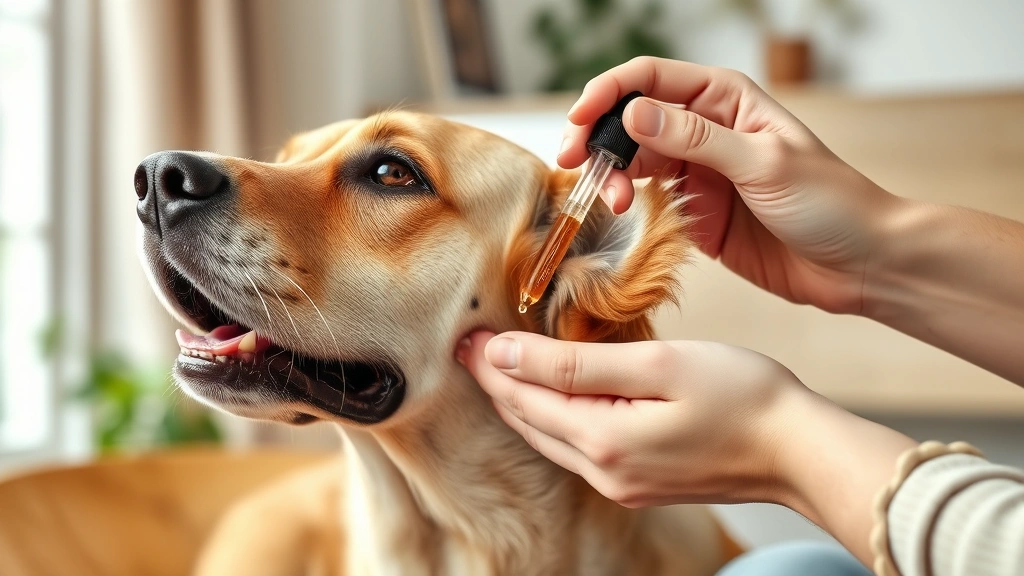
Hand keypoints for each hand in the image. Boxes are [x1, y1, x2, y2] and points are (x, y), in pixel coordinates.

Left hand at [456, 330, 919, 565]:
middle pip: (527, 421)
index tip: (462, 333)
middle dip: (495, 381)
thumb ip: (576, 363)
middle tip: (468, 344)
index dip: (488, 362)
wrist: (799, 451)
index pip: (522, 396)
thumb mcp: (657, 366)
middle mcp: (603, 472)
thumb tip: (505, 353)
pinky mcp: (638, 482)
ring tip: (498, 363)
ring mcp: (620, 483)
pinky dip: (552, 416)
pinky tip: (551, 393)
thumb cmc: (742, 396)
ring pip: (548, 437)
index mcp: (602, 440)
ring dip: (520, 399)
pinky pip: (575, 447)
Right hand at [560, 57, 900, 313]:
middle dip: (597, 138)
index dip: (607, 93)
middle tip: (573, 164)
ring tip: (612, 201)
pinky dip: (627, 205)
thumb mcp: (763, 164)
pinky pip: (646, 201)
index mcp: (724, 99)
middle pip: (631, 120)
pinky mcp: (694, 213)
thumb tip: (634, 114)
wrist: (860, 265)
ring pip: (633, 161)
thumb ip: (696, 138)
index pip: (649, 79)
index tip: (578, 121)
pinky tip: (624, 214)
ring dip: (611, 176)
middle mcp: (705, 129)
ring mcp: (697, 172)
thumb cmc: (830, 203)